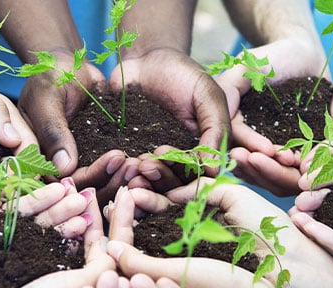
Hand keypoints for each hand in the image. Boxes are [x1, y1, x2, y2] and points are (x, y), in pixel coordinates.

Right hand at [18, 51, 136, 204]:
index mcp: (36, 160)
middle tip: (132, 164)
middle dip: (110, 181)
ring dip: (120, 178)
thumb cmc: (49, 76)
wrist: (68, 65)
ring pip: (99, 185)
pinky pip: (110, 172)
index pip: (61, 183)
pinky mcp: (95, 157)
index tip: (113, 160)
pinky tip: (142, 159)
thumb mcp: (46, 99)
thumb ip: (52, 131)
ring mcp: (78, 164)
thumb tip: (64, 168)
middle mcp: (56, 169)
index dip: (88, 178)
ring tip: (139, 162)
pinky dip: (125, 170)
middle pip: (83, 190)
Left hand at [115, 49, 229, 191]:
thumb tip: (215, 170)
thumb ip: (216, 130)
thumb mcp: (208, 97)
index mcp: (201, 153)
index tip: (170, 159)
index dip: (183, 174)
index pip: (196, 176)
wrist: (146, 58)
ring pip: (147, 180)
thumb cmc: (183, 74)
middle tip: (145, 165)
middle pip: (170, 184)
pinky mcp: (127, 153)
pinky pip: (124, 169)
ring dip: (140, 178)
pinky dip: (121, 170)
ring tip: (131, 166)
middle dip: (159, 178)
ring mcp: (150, 159)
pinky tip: (116, 162)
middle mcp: (176, 162)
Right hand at [216, 39, 324, 195]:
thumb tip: (222, 118)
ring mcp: (268, 139)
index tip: (268, 150)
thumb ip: (231, 88)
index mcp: (233, 118)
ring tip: (297, 160)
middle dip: (267, 162)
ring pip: (270, 162)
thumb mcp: (248, 66)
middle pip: (251, 156)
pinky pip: (290, 158)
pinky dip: (297, 162)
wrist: (305, 53)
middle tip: (286, 161)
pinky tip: (308, 160)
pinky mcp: (289, 142)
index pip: (236, 137)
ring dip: (282, 166)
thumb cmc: (275, 56)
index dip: (251, 145)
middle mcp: (247, 132)